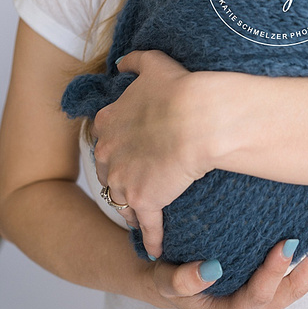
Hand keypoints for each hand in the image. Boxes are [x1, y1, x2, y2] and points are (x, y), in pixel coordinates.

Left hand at [93, 50, 212, 258]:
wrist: (201, 117)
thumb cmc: (181, 90)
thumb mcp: (154, 66)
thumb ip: (135, 62)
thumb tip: (122, 60)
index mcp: (108, 122)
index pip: (106, 140)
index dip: (120, 146)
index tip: (131, 150)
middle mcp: (109, 153)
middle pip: (109, 173)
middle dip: (122, 178)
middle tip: (139, 182)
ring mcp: (125, 179)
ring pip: (123, 201)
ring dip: (133, 209)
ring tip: (145, 216)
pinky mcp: (145, 200)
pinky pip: (146, 225)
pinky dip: (152, 238)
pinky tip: (157, 248)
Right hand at [152, 229, 307, 308]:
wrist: (171, 275)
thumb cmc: (169, 278)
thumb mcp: (165, 281)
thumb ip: (181, 281)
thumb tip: (209, 270)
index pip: (259, 295)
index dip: (275, 271)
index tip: (287, 243)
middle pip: (293, 290)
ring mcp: (267, 297)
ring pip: (303, 281)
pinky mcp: (274, 282)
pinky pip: (300, 269)